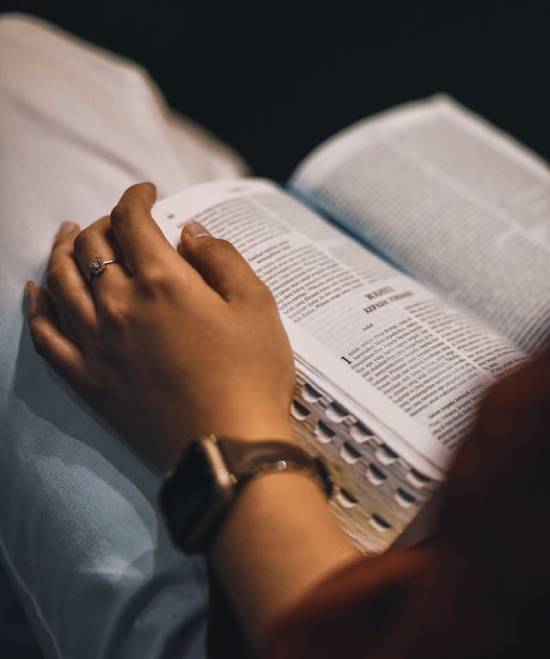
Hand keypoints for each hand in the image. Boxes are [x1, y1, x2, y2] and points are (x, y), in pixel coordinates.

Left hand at [26, 183, 295, 469]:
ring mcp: (97, 343)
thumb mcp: (257, 305)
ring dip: (62, 249)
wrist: (229, 447)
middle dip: (104, 221)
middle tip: (119, 221)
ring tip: (68, 235)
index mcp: (163, 282)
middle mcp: (119, 305)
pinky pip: (45, 335)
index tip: (147, 193)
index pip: (133, 220)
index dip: (137, 197)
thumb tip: (190, 232)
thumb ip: (222, 258)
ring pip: (60, 281)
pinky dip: (36, 307)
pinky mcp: (88, 379)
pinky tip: (34, 291)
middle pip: (93, 245)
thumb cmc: (252, 376)